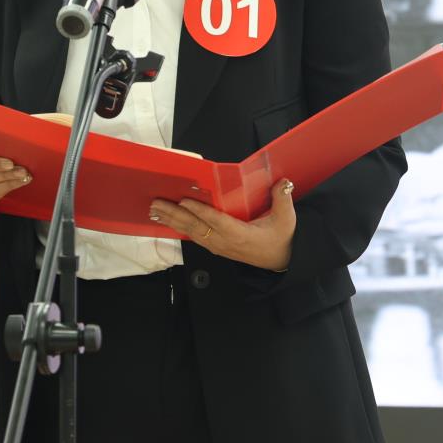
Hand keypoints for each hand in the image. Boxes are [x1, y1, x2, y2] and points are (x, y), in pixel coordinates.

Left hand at [149, 179, 295, 271]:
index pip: (216, 221)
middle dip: (174, 214)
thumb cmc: (281, 239)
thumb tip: (283, 182)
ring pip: (191, 233)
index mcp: (241, 234)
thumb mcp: (286, 219)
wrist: (279, 261)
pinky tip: (168, 221)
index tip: (184, 200)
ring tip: (155, 210)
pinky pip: (194, 237)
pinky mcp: (216, 247)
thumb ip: (283, 199)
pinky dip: (179, 228)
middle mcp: (225, 242)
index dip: (199, 211)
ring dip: (172, 220)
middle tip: (157, 203)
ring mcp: (218, 246)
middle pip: (196, 227)